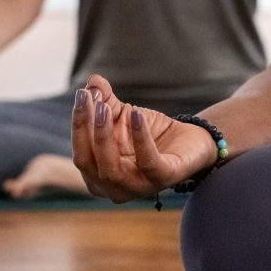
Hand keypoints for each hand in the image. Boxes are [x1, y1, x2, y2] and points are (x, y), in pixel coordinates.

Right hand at [71, 73, 217, 203]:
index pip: (80, 153)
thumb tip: (92, 82)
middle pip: (87, 162)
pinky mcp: (163, 179)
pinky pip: (148, 161)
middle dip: (85, 129)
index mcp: (97, 177)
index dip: (78, 123)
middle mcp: (113, 189)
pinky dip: (140, 137)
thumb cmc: (151, 133)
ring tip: (105, 107)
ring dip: (104, 136)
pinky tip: (137, 114)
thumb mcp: (123, 115)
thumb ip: (105, 99)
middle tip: (89, 98)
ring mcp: (137, 188)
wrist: (191, 142)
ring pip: (110, 169)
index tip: (82, 94)